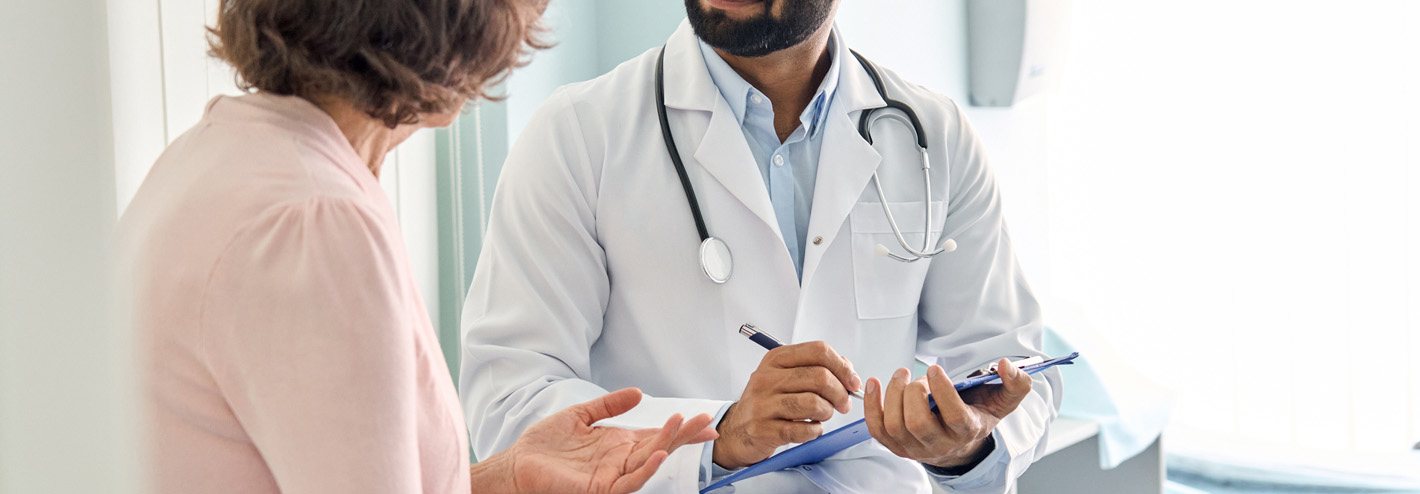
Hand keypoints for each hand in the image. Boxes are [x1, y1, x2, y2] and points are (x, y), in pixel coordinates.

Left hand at [475, 388, 717, 493]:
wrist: (517, 465)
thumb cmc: (545, 446)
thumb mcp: (581, 415)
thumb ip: (609, 404)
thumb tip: (638, 393)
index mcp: (618, 445)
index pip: (657, 435)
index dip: (680, 428)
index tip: (704, 419)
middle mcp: (620, 461)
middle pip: (660, 446)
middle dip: (684, 434)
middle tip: (707, 421)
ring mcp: (612, 476)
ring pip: (649, 462)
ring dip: (668, 445)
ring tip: (682, 426)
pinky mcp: (600, 489)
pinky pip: (629, 482)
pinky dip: (646, 469)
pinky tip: (657, 454)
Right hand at [713, 341, 861, 469]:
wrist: (737, 429)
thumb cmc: (768, 402)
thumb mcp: (786, 375)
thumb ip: (816, 367)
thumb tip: (847, 369)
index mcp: (776, 359)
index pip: (818, 351)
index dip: (842, 367)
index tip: (852, 381)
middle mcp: (767, 378)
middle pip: (819, 377)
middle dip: (840, 393)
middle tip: (843, 404)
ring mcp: (763, 404)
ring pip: (813, 403)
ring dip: (827, 412)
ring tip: (823, 415)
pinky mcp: (764, 429)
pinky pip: (802, 429)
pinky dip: (814, 431)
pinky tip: (811, 428)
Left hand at [863, 359, 1030, 468]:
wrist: (961, 444)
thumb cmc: (978, 416)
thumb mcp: (1003, 401)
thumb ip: (1015, 383)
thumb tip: (1006, 364)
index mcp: (966, 431)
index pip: (953, 417)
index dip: (943, 392)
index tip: (936, 369)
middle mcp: (940, 444)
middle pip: (918, 423)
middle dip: (913, 393)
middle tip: (917, 376)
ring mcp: (915, 448)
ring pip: (896, 426)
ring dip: (893, 395)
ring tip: (901, 375)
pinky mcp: (897, 446)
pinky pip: (877, 430)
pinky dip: (871, 406)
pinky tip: (874, 384)